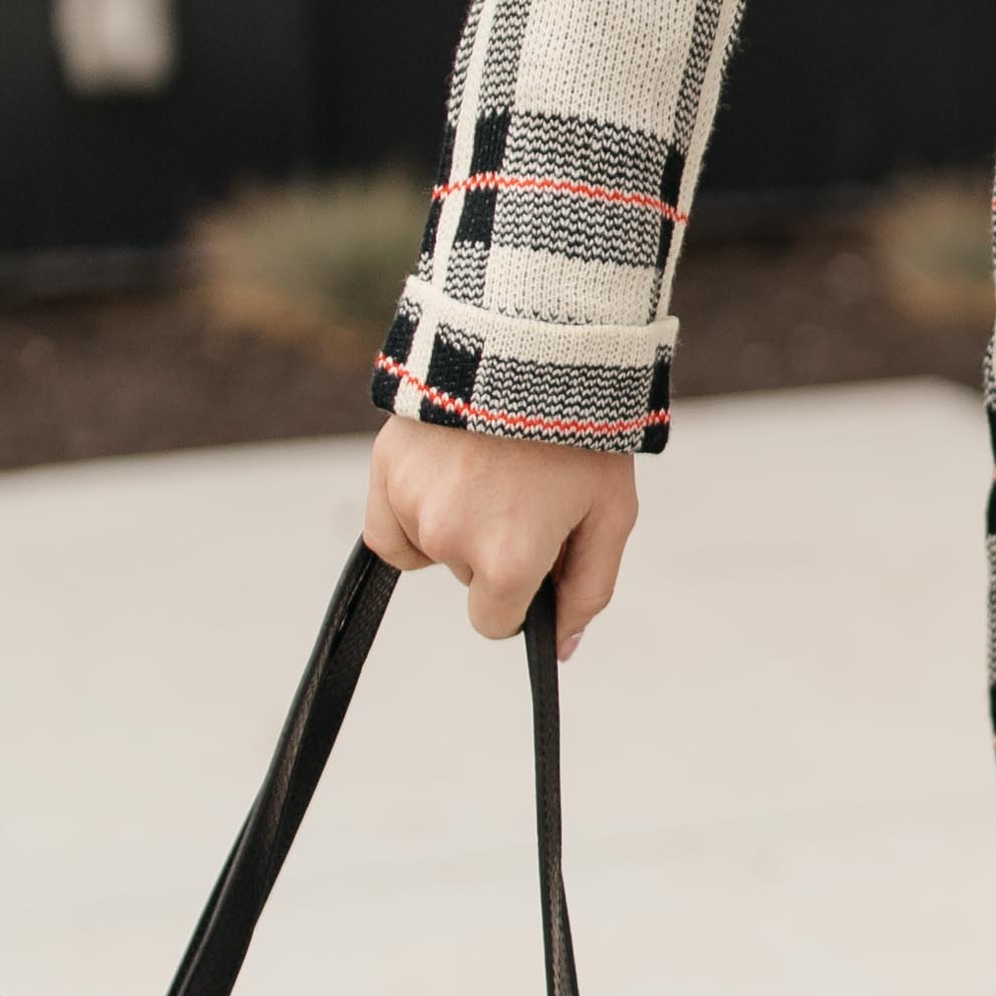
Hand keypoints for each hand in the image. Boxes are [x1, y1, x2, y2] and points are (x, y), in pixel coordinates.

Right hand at [363, 415, 638, 660]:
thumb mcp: (610, 515)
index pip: (494, 621)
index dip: (519, 593)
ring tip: (492, 468)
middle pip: (466, 577)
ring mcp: (412, 503)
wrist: (538, 346)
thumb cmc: (584, 436)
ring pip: (429, 547)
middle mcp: (451, 540)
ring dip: (455, 523)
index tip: (535, 553)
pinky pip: (388, 524)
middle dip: (493, 548)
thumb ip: (587, 591)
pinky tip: (448, 472)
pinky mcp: (385, 468)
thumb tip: (559, 649)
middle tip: (525, 488)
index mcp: (508, 561)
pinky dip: (411, 511)